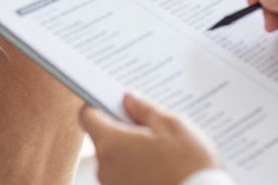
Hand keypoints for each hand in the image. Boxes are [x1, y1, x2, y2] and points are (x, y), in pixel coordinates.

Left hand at [81, 93, 219, 184]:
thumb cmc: (190, 167)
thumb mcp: (173, 126)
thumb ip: (145, 109)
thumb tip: (129, 100)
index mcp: (111, 143)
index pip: (87, 116)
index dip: (98, 106)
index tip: (114, 103)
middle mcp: (104, 168)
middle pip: (104, 139)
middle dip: (123, 131)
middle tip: (151, 130)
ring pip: (115, 160)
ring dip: (132, 154)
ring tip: (163, 155)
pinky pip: (125, 178)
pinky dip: (138, 172)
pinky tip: (162, 171)